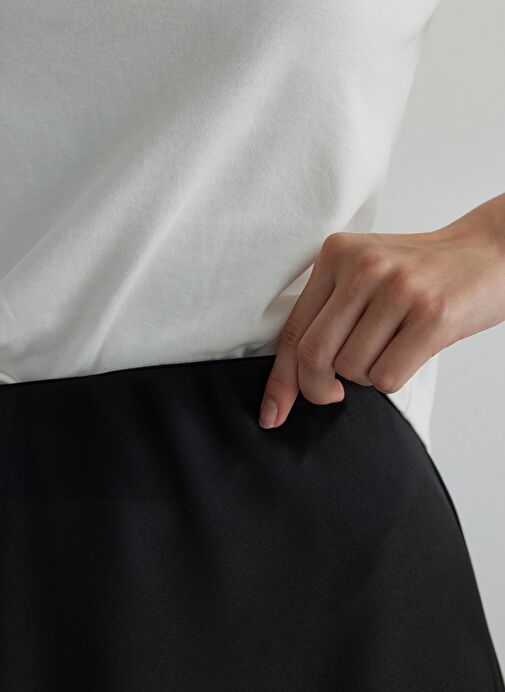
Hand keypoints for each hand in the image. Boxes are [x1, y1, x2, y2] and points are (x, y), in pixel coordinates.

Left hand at [258, 193, 504, 428]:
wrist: (490, 252)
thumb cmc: (422, 274)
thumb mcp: (367, 275)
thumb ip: (330, 312)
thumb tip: (295, 379)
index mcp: (337, 254)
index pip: (293, 329)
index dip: (280, 379)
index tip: (272, 412)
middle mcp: (363, 266)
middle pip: (314, 354)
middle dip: (317, 389)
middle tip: (333, 394)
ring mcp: (398, 288)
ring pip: (352, 370)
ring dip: (367, 376)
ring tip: (392, 347)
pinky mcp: (431, 315)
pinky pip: (387, 378)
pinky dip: (393, 379)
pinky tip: (411, 351)